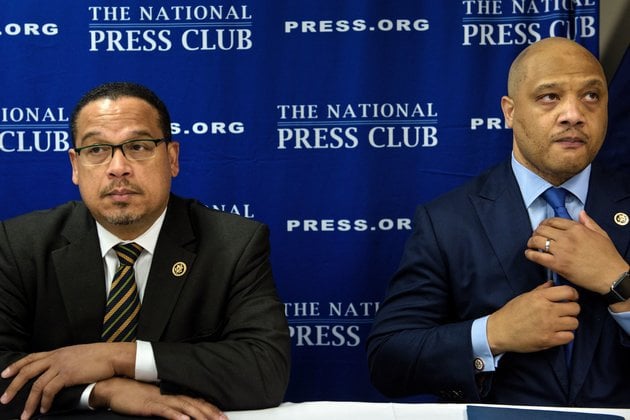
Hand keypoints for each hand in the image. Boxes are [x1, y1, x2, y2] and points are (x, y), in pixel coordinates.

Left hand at [0, 342, 134, 417]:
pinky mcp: (67, 375)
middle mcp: (56, 357)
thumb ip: (66, 361)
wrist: (112, 356)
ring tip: (25, 415)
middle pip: (27, 371)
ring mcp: (61, 366)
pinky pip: (49, 390)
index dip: (16, 366)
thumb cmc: (100, 356)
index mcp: (58, 352)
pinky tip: (44, 409)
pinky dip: (44, 402)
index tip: (5, 374)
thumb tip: (59, 371)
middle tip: (4, 399)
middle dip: (13, 387)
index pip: (31, 357)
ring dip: (29, 402)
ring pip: (36, 385)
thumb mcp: (78, 355)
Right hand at [92, 377, 226, 419]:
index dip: (210, 408)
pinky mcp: (149, 404)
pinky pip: (164, 410)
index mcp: (172, 394)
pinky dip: (175, 415)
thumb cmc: (134, 394)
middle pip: (194, 404)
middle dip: (210, 413)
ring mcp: (160, 399)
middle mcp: (170, 395)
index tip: (222, 416)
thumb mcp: (155, 400)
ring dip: (198, 415)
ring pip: (184, 407)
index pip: (196, 401)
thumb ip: (169, 405)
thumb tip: (182, 413)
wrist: (115, 386)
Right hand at [487, 281, 579, 353]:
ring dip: (569, 324)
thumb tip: (552, 284)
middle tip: (564, 313)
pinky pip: (569, 337)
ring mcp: (549, 326)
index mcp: (540, 297)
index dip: (573, 295)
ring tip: (560, 324)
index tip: (570, 298)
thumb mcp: (524, 297)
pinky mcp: (548, 339)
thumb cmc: (511, 313)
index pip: (568, 292)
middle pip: (575, 308)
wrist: (500, 331)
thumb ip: (540, 290)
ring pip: (574, 323)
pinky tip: (557, 333)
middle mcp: (546, 310)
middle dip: (571, 310)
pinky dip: (565, 336)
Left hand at [525, 211, 628, 293]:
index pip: (553, 221)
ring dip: (531, 241)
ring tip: (531, 244)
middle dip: (536, 232)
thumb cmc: (608, 256)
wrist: (611, 275)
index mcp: (577, 228)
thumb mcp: (601, 234)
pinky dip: (530, 254)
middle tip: (535, 236)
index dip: (544, 223)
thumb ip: (589, 222)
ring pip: (536, 240)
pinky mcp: (558, 264)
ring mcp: (561, 251)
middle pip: (542, 229)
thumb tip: (580, 213)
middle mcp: (567, 237)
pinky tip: (529, 254)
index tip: (542, 227)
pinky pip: (537, 256)